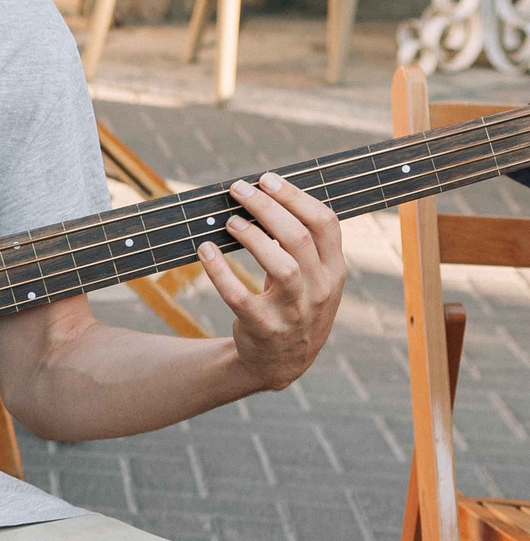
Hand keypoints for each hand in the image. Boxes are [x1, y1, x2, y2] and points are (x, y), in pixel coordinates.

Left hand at [198, 171, 345, 390]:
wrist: (282, 361)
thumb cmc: (295, 305)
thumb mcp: (314, 278)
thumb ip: (302, 244)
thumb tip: (266, 194)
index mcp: (335, 270)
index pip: (325, 224)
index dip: (296, 197)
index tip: (267, 179)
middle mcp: (320, 290)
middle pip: (299, 238)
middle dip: (267, 208)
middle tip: (239, 190)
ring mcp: (294, 312)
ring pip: (281, 267)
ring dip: (253, 239)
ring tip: (230, 222)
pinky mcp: (264, 328)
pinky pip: (239, 297)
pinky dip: (219, 272)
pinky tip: (205, 251)